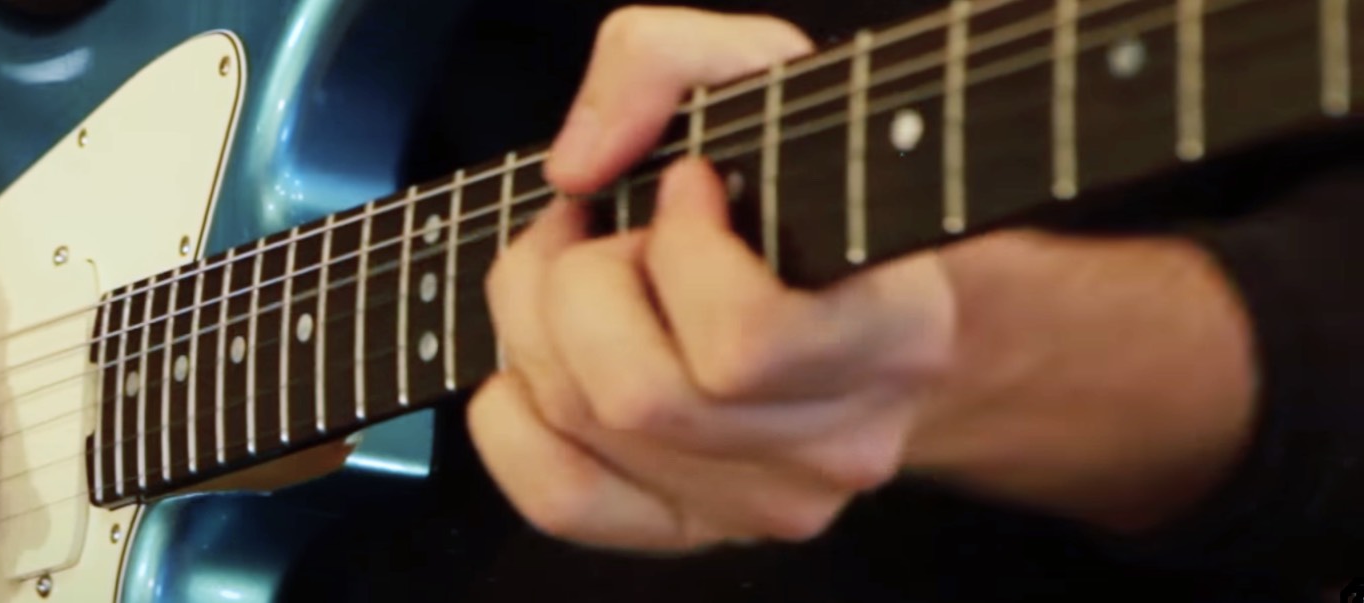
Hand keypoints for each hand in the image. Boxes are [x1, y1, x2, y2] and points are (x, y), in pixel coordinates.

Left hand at [468, 8, 956, 551]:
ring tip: (582, 278)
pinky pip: (558, 497)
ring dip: (541, 328)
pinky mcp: (693, 529)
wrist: (857, 291)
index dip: (680, 250)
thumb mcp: (761, 71)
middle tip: (606, 230)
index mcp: (897, 337)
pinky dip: (513, 416)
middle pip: (636, 393)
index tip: (690, 184)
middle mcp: (841, 442)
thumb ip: (662, 60)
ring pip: (588, 428)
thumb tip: (579, 168)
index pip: (745, 341)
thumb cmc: (806, 181)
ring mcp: (767, 502)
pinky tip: (540, 357)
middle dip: (579, 282)